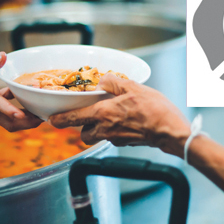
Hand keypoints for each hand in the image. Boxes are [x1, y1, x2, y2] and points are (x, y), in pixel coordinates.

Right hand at [0, 53, 42, 130]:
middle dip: (27, 122)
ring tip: (41, 109)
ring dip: (24, 117)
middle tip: (44, 116)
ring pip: (7, 120)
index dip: (9, 110)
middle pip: (7, 122)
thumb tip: (3, 57)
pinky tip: (22, 93)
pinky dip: (16, 107)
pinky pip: (4, 112)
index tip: (22, 114)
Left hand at [49, 74, 189, 152]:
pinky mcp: (126, 144)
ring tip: (108, 119)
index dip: (60, 119)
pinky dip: (113, 132)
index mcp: (103, 113)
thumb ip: (114, 82)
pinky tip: (125, 122)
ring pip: (96, 137)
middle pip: (83, 134)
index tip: (52, 119)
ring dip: (96, 130)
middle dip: (82, 127)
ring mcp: (115, 139)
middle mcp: (105, 129)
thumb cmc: (154, 110)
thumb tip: (103, 80)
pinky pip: (112, 138)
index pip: (73, 118)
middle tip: (88, 117)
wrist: (170, 131)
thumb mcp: (134, 87)